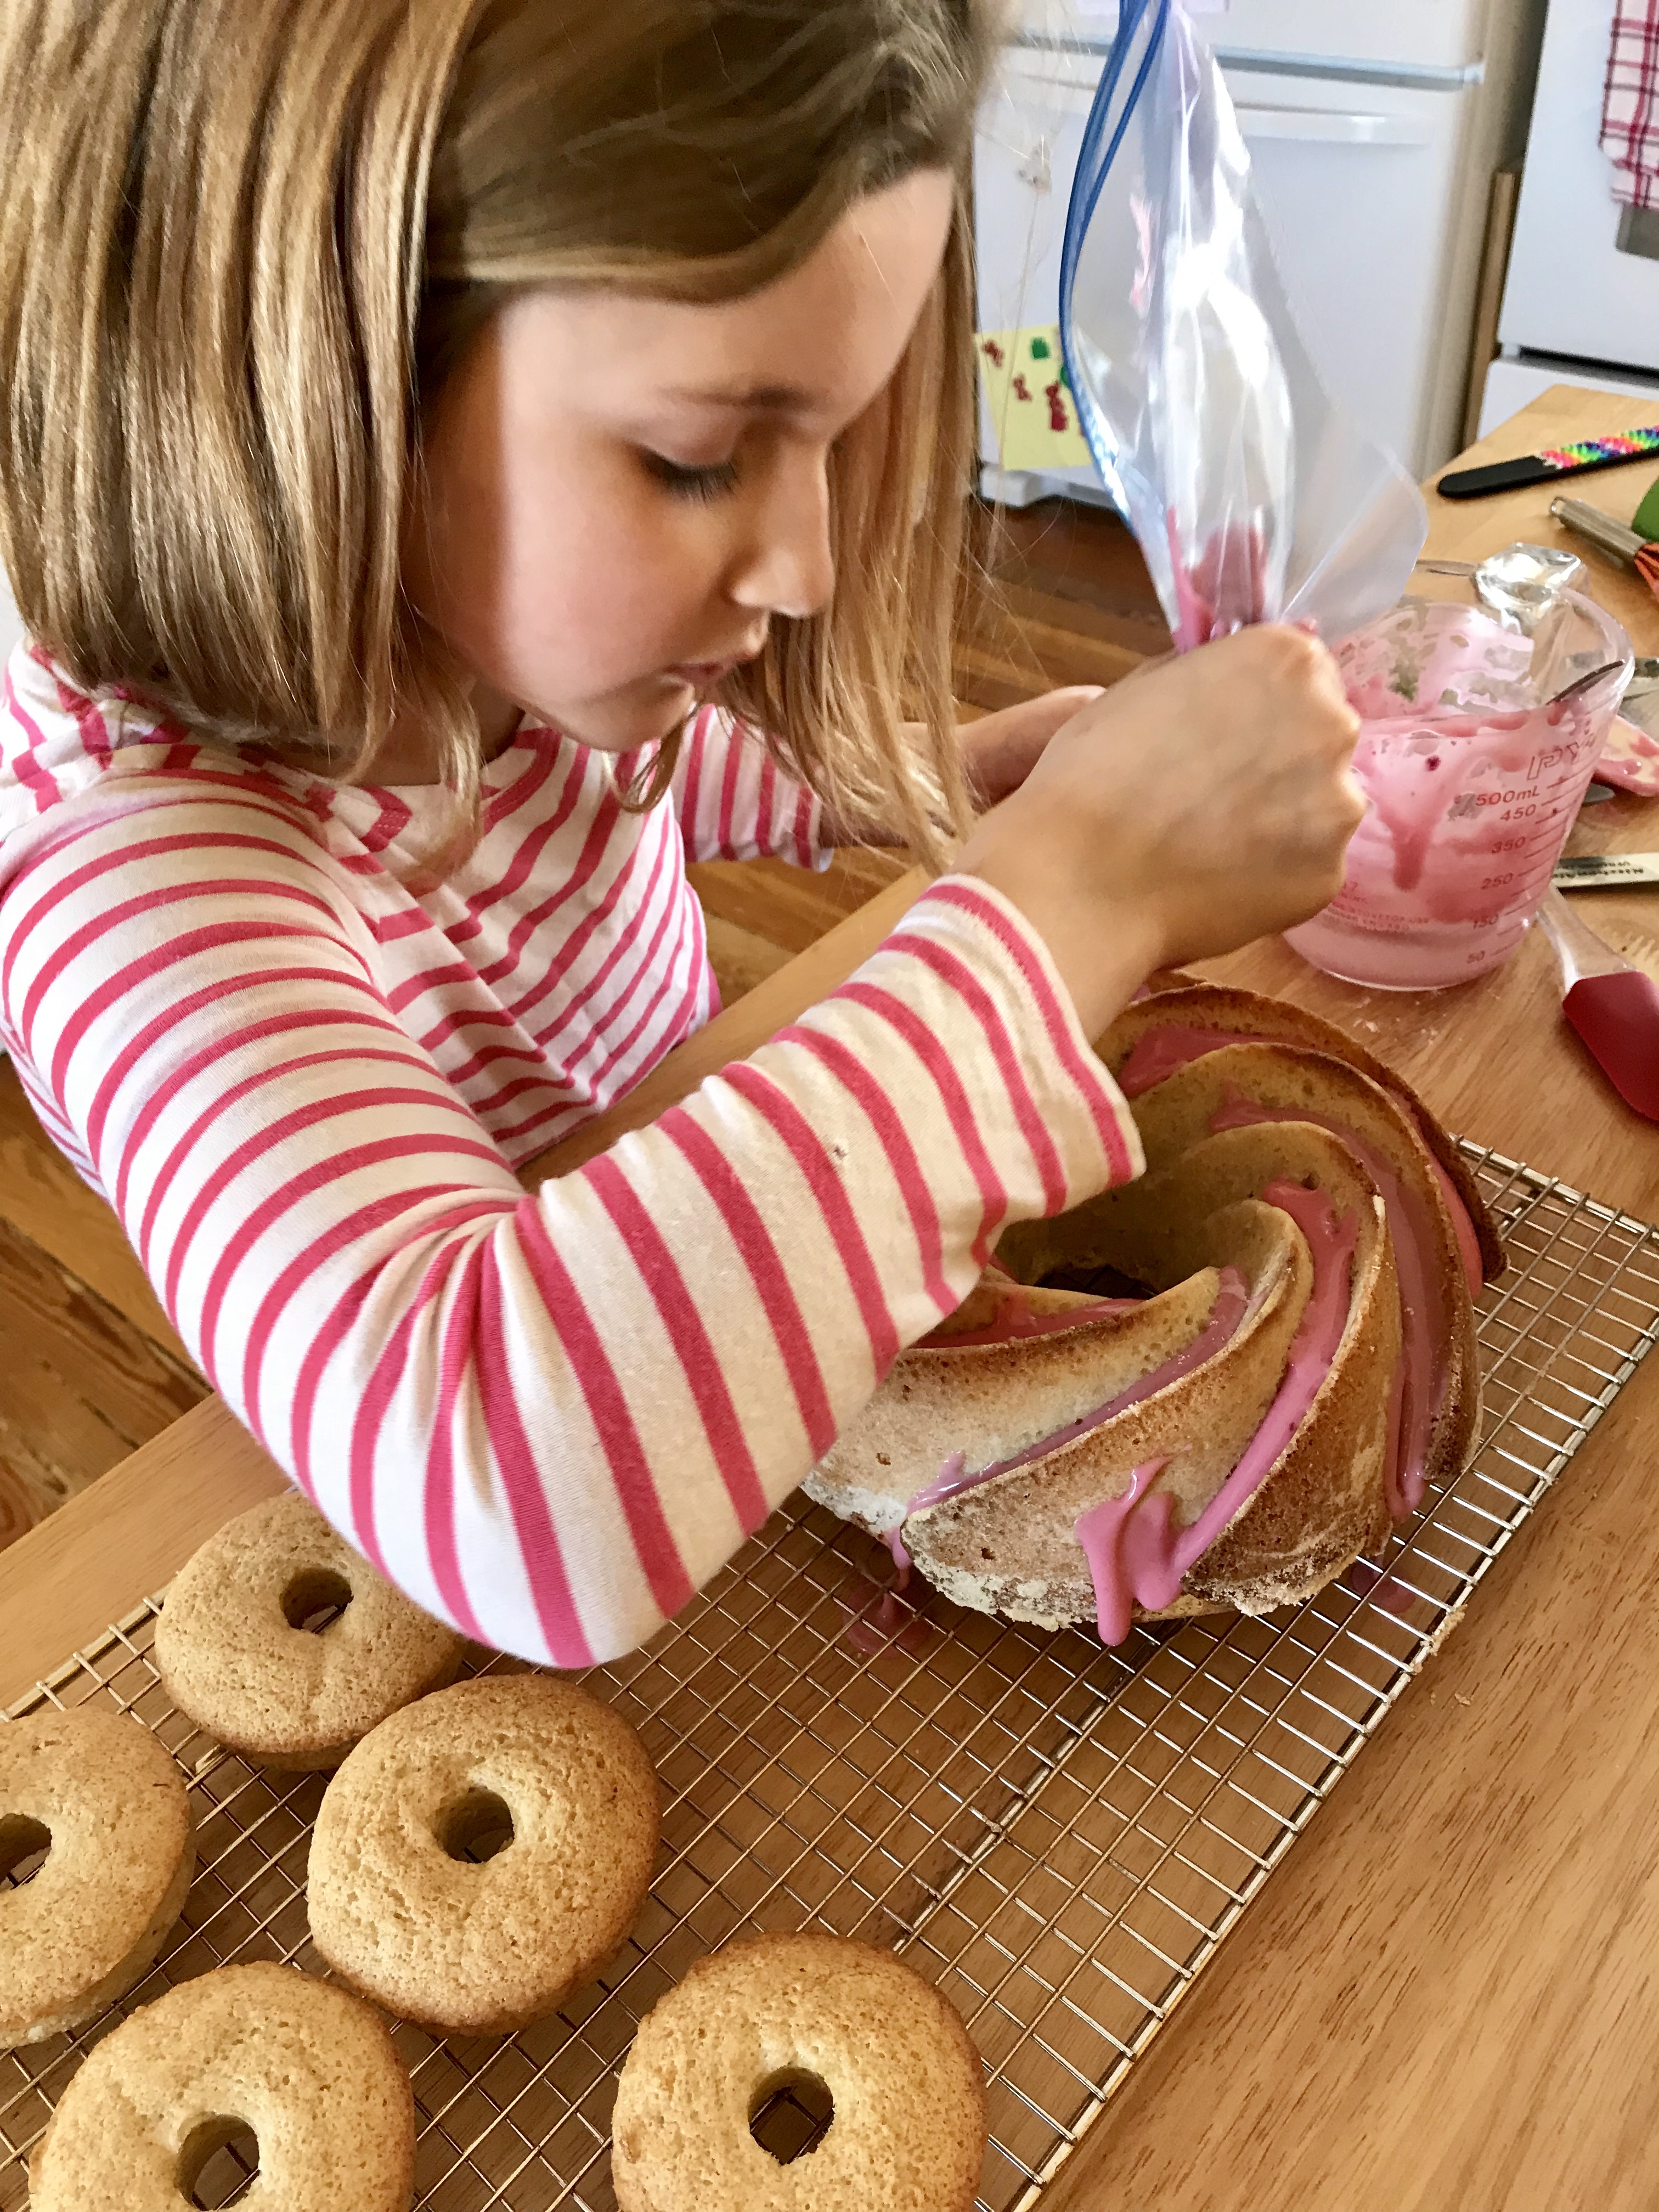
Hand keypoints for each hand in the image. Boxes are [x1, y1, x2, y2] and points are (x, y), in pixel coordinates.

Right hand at [956, 626, 1364, 1037]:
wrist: (1081, 880)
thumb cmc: (1092, 774)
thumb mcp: (1142, 688)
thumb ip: (1207, 676)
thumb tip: (1230, 685)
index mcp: (1288, 660)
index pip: (1305, 671)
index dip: (1262, 704)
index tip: (1227, 732)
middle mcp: (1332, 723)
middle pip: (1324, 735)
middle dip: (1282, 758)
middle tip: (1216, 793)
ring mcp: (1338, 804)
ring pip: (1323, 805)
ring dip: (1284, 819)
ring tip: (1214, 845)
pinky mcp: (1329, 874)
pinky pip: (1308, 867)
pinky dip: (1274, 875)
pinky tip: (1220, 882)